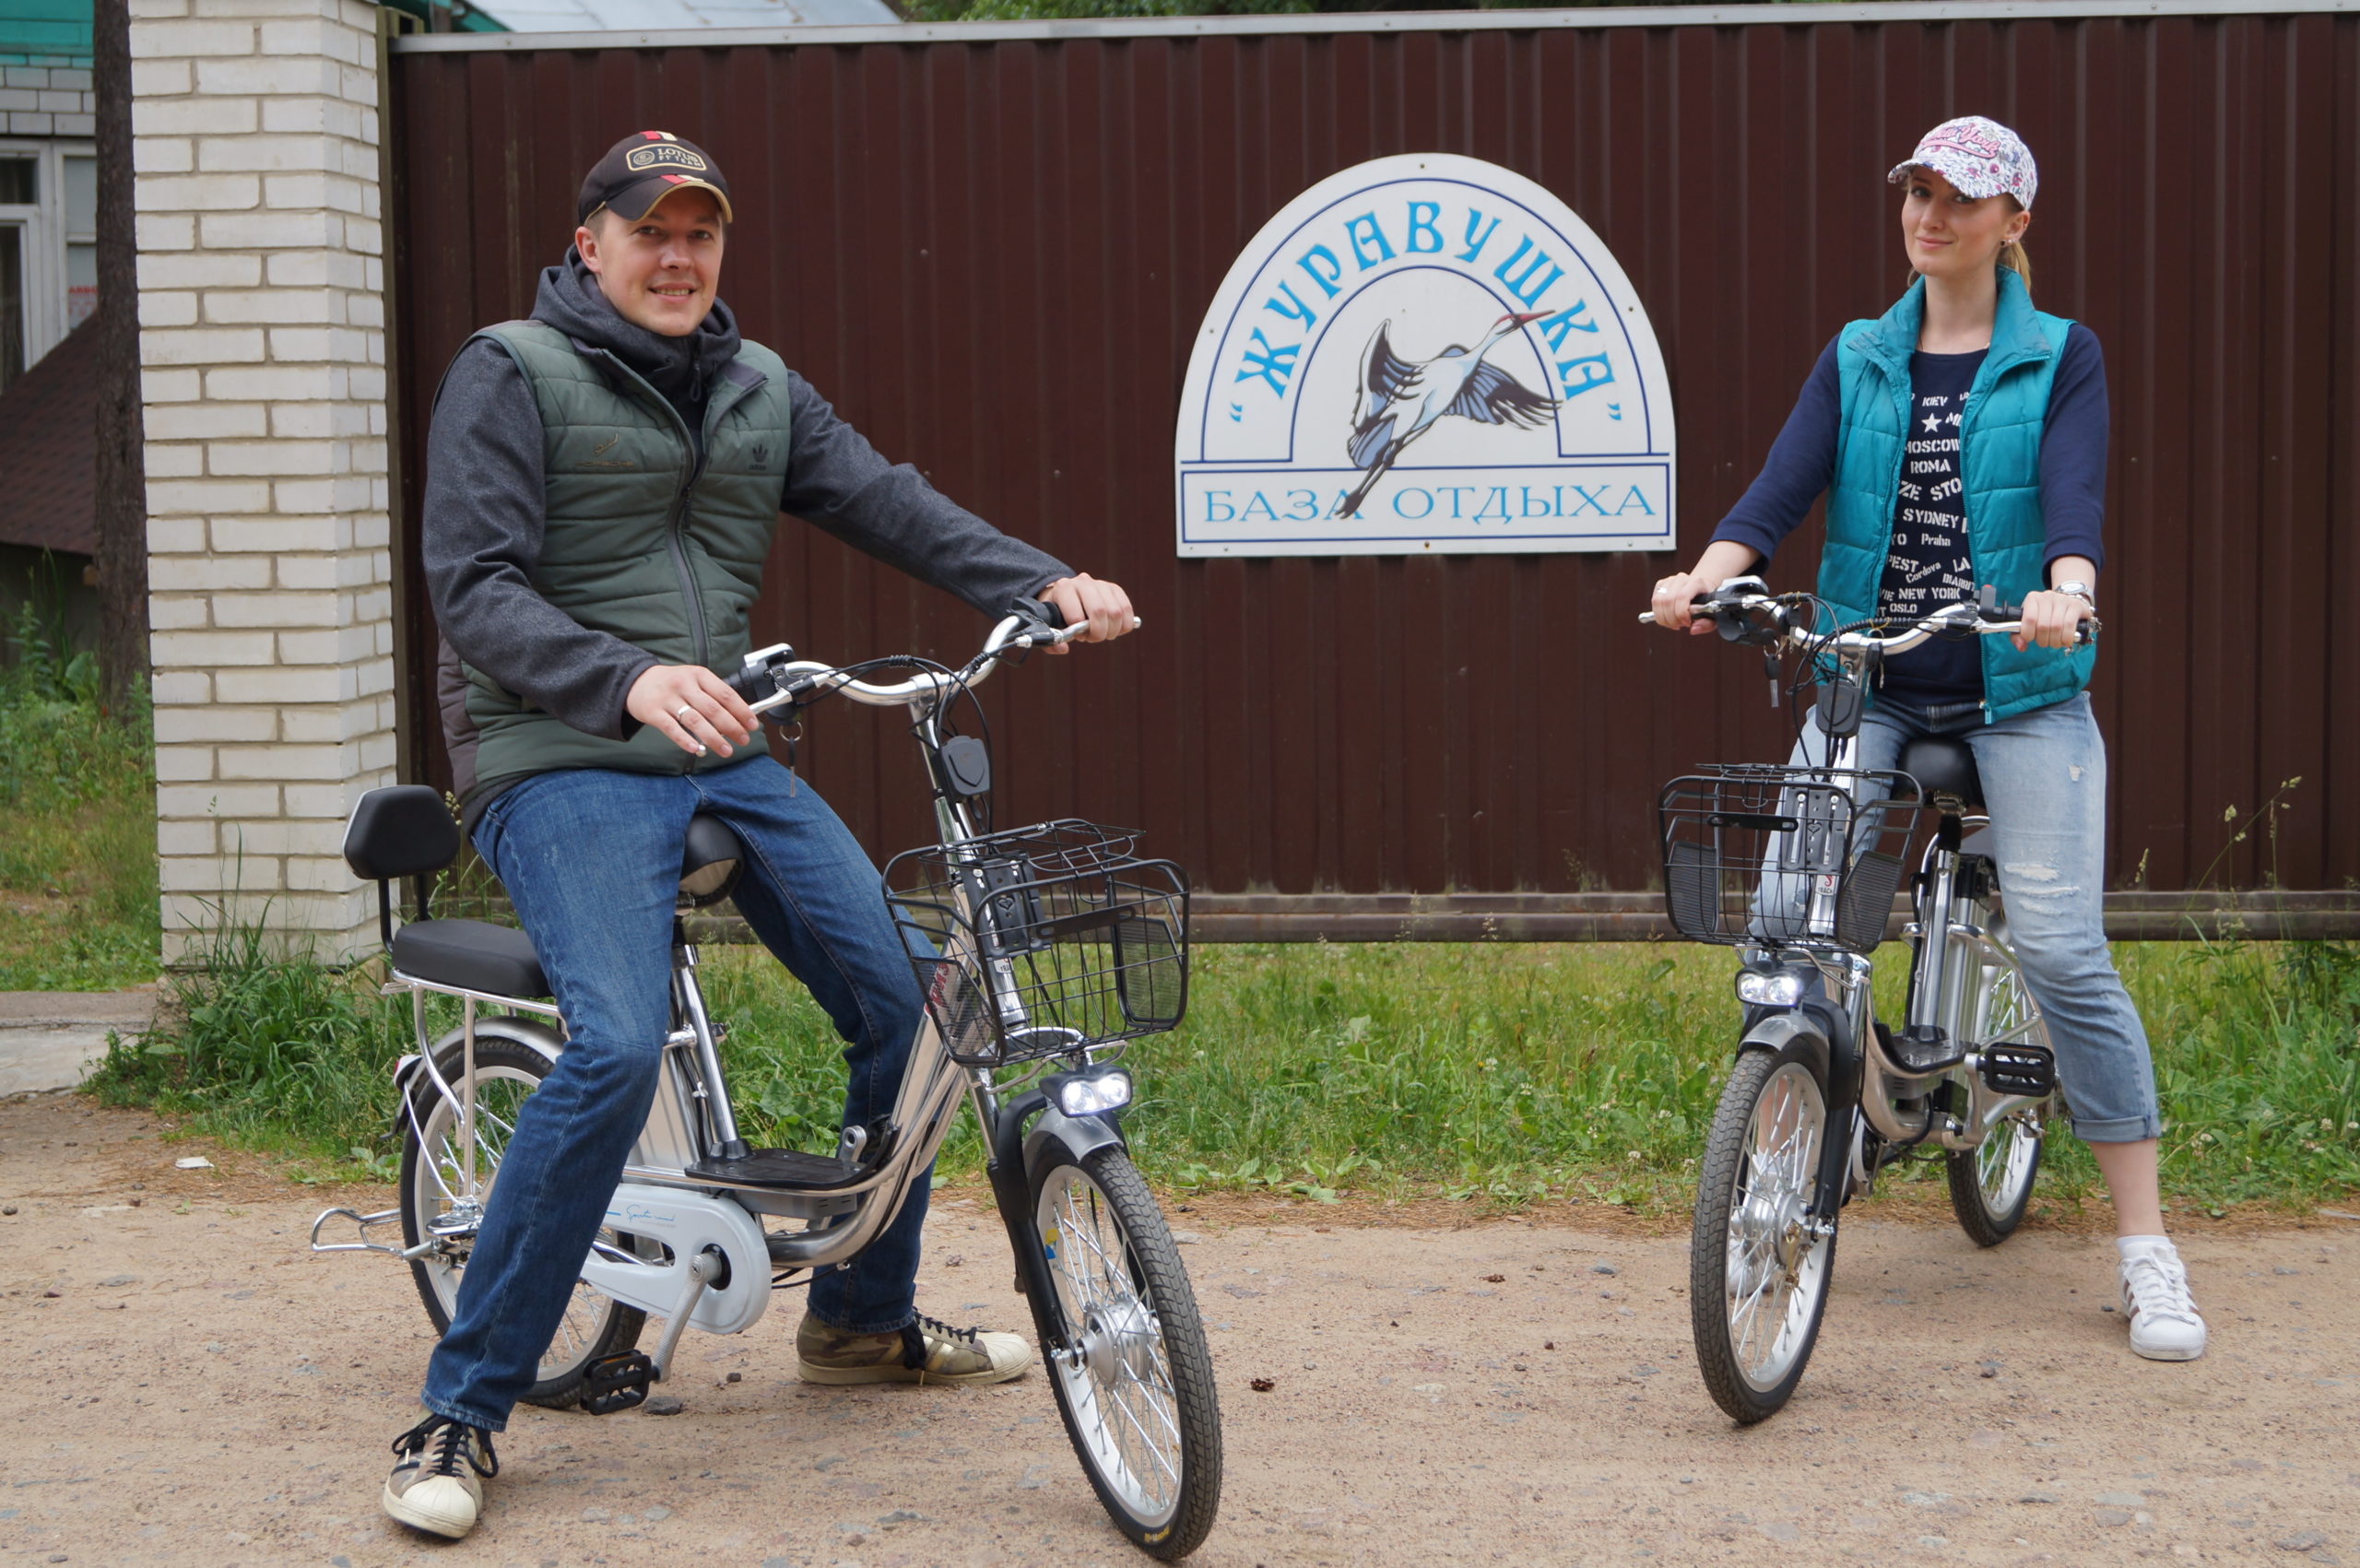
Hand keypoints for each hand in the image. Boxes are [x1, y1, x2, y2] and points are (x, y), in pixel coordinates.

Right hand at [626, 664, 756, 757]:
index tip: (752, 725)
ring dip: (713, 738)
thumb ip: (713, 696)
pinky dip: (685, 740)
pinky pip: (672, 729)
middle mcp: (684, 684)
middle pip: (713, 708)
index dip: (741, 710)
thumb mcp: (694, 680)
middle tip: (743, 740)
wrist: (635, 680)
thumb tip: (739, 718)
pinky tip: (697, 750)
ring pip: (695, 720)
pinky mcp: (652, 712)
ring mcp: (667, 698)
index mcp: (699, 675)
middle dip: (731, 727)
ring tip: (726, 750)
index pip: (725, 694)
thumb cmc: (673, 684)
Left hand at [1038, 573, 1135, 654]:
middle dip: (1099, 633)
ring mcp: (1100, 584)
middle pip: (1100, 611)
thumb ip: (1051, 641)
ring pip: (1116, 612)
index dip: (1080, 632)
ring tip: (1103, 633)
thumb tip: (1063, 649)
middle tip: (1093, 638)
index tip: (1078, 636)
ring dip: (1112, 630)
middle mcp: (1083, 582)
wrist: (1066, 596)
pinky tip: (1115, 629)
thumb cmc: (1057, 614)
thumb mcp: (1049, 625)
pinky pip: (1126, 609)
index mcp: (1063, 588)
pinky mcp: (1115, 589)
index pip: (1076, 616)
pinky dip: (1124, 625)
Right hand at [1649, 572, 1720, 635]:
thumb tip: (1693, 629)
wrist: (1702, 590)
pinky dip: (1658, 614)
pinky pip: (1654, 601)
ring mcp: (1670, 580)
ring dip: (1663, 618)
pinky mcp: (1661, 584)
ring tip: (1673, 623)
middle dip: (1671, 619)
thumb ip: (1707, 624)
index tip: (1688, 623)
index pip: (1682, 596)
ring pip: (1658, 601)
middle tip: (1679, 625)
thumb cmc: (1708, 604)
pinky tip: (1668, 618)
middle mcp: (1682, 578)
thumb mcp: (1713, 615)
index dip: (1681, 613)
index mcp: (1697, 582)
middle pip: (1668, 600)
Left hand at [2013, 589, 2089, 651]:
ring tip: (2054, 643)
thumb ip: (2019, 636)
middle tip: (2044, 642)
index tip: (2030, 639)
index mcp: (2032, 598)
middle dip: (2042, 640)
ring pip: (2056, 626)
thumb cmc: (2044, 617)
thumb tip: (2021, 647)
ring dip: (2055, 641)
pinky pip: (2070, 625)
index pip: (2029, 619)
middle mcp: (2047, 596)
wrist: (2068, 604)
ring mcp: (2063, 600)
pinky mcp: (2076, 606)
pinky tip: (2066, 641)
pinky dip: (2066, 638)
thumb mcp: (2028, 623)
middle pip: (2043, 626)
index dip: (2028, 634)